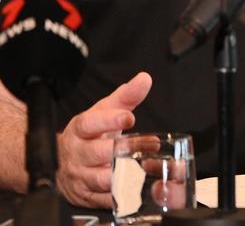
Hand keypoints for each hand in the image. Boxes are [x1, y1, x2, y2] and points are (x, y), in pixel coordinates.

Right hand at [56, 72, 151, 207]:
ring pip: (101, 179)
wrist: (61, 163)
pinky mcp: (85, 196)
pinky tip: (136, 188)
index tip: (129, 117)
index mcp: (80, 130)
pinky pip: (103, 198)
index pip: (89, 124)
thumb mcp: (103, 112)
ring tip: (144, 167)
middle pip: (96, 153)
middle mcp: (77, 154)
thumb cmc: (89, 135)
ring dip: (124, 174)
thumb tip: (144, 79)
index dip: (108, 120)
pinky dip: (121, 195)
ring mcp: (79, 176)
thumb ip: (125, 97)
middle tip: (148, 145)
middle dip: (122, 149)